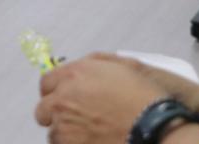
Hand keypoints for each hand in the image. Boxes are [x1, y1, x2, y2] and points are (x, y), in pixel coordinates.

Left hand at [35, 54, 165, 143]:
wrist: (155, 128)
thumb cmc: (143, 97)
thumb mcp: (122, 66)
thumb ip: (95, 64)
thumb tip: (81, 67)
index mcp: (73, 75)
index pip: (46, 83)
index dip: (56, 92)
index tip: (66, 99)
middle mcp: (62, 98)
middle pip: (43, 109)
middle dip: (56, 114)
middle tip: (76, 120)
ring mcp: (64, 125)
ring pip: (53, 132)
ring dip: (66, 134)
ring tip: (89, 134)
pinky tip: (91, 142)